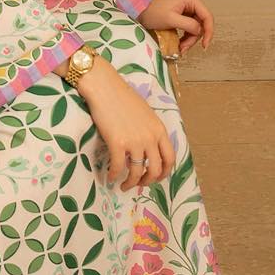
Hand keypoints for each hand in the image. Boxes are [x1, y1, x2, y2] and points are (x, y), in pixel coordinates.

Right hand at [58, 52, 176, 191]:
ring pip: (137, 172)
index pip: (170, 159)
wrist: (105, 88)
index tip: (155, 178)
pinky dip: (114, 175)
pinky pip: (118, 167)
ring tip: (123, 186)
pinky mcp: (118, 143)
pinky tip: (110, 177)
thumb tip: (146, 149)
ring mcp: (135, 141)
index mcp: (159, 130)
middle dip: (147, 182)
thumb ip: (150, 131)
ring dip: (130, 183)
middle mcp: (150, 138)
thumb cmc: (122, 98)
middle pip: (155, 170)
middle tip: (138, 184)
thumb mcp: (145, 114)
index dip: (164, 173)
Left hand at [137, 0, 213, 56]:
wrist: (140, 11)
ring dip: (190, 39)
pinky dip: (186, 37)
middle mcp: (192, 2)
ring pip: (196, 28)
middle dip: (194, 38)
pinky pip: (190, 28)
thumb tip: (199, 31)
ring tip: (180, 48)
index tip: (204, 45)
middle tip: (184, 48)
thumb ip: (188, 24)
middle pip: (202, 24)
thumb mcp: (171, 19)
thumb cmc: (153, 12)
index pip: (207, 17)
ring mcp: (188, 8)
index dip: (208, 32)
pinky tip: (180, 43)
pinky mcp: (183, 14)